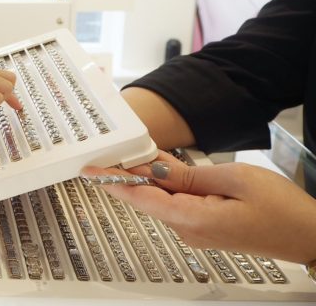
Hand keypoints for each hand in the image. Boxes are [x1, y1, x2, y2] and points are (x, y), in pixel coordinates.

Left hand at [82, 151, 315, 263]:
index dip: (113, 182)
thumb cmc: (282, 209)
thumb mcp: (235, 179)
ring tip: (134, 152)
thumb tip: (155, 167)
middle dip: (129, 173)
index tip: (90, 172)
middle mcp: (190, 230)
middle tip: (109, 150)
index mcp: (194, 220)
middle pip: (148, 196)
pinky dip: (166, 184)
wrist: (310, 234)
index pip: (142, 198)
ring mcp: (196, 230)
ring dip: (149, 176)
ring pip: (162, 198)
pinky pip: (176, 202)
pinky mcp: (205, 225)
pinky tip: (161, 167)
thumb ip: (189, 174)